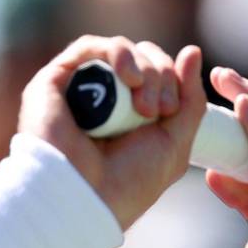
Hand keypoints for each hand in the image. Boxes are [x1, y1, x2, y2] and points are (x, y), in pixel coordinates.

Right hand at [19, 36, 204, 230]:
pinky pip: (89, 47)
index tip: (173, 110)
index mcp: (129, 114)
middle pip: (141, 58)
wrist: (86, 200)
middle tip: (161, 110)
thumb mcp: (175, 144)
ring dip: (143, 68)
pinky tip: (130, 77)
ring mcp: (78, 88)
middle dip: (161, 74)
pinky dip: (117, 53)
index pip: (156, 72)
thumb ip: (190, 100)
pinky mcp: (54, 81)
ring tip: (144, 105)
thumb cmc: (127, 183)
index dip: (173, 78)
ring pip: (119, 50)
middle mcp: (103, 98)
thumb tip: (192, 50)